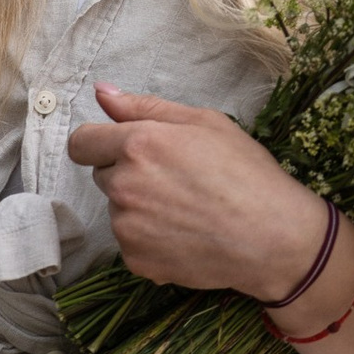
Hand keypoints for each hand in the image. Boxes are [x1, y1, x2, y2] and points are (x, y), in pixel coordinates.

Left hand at [67, 83, 321, 301]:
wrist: (272, 238)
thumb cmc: (245, 173)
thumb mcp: (204, 122)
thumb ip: (144, 107)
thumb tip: (102, 92)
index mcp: (137, 145)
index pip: (81, 143)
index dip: (100, 142)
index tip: (123, 148)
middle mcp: (124, 186)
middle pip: (103, 175)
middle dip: (127, 173)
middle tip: (173, 178)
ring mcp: (128, 228)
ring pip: (119, 210)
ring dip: (139, 207)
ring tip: (185, 209)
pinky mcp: (138, 262)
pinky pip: (131, 242)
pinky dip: (150, 239)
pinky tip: (185, 234)